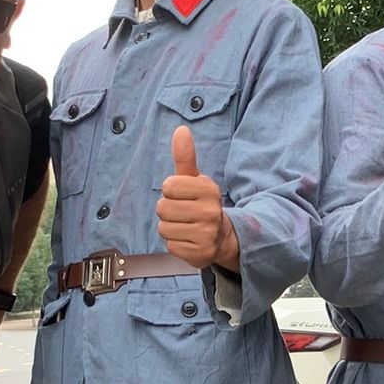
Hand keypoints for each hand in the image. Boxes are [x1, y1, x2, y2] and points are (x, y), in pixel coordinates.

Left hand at [156, 126, 240, 269]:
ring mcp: (207, 234)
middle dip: (168, 211)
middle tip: (183, 213)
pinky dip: (175, 243)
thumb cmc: (200, 203)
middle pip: (162, 208)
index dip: (171, 191)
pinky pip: (170, 245)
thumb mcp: (194, 179)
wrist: (221, 236)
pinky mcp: (201, 253)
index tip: (183, 195)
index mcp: (209, 189)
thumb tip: (181, 129)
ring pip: (164, 228)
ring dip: (170, 228)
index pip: (168, 186)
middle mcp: (211, 211)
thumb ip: (185, 157)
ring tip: (185, 226)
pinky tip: (188, 239)